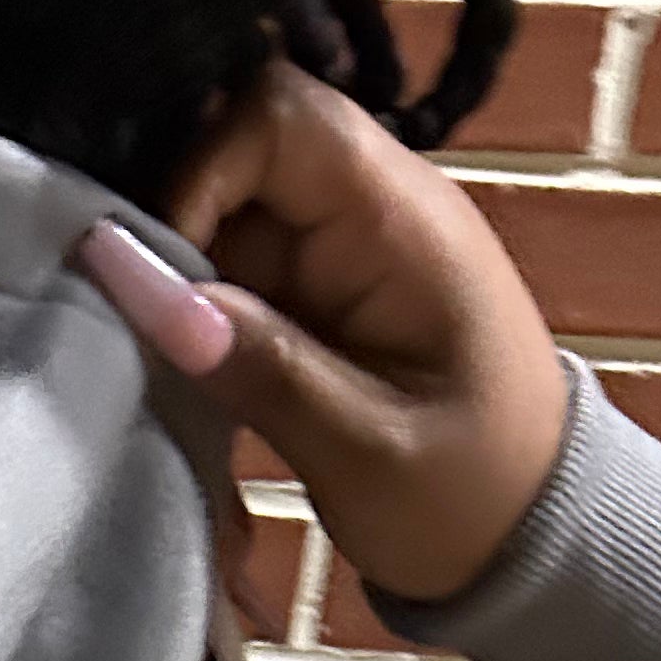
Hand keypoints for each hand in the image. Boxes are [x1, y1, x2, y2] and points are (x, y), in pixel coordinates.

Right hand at [79, 63, 569, 608]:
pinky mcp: (316, 301)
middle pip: (235, 163)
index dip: (198, 174)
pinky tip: (184, 385)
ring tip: (157, 375)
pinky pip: (231, 283)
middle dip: (174, 241)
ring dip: (178, 297)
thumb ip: (258, 367)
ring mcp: (339, 256)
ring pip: (221, 229)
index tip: (156, 281)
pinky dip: (196, 330)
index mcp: (400, 221)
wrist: (523, 542)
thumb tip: (137, 287)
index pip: (277, 119)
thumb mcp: (364, 451)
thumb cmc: (469, 499)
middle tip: (141, 340)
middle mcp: (366, 213)